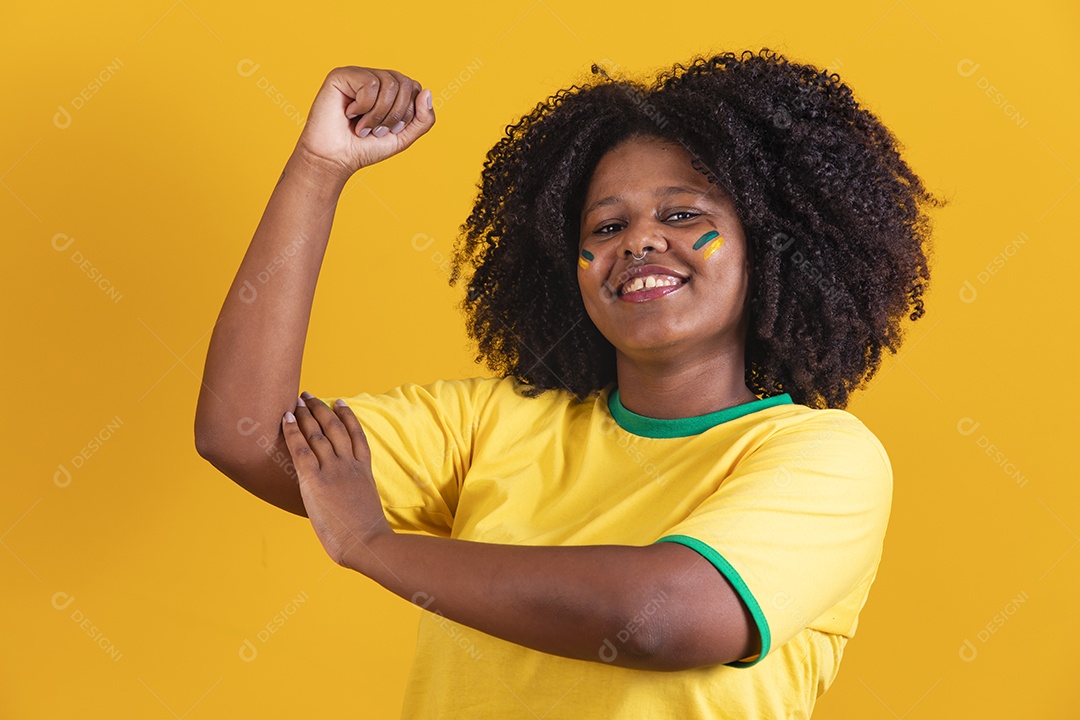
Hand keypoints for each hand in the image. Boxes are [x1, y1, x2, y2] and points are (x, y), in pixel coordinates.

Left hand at [280, 392, 392, 570]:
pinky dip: (294, 431)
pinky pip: (301, 449)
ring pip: (318, 434)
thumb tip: (343, 499)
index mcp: (363, 470)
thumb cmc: (367, 534)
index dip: (347, 416)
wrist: (365, 542)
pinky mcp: (315, 481)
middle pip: (335, 428)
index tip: (340, 402)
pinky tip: (287, 418)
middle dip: (321, 409)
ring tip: (298, 400)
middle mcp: (348, 464)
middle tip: (309, 395)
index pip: (356, 434)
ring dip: (307, 414)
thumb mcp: (365, 506)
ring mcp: (332, 471)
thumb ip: (354, 495)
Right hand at [294, 66, 434, 182]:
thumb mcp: (403, 137)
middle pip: (405, 84)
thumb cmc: (365, 148)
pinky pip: (370, 83)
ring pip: (390, 84)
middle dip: (395, 115)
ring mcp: (358, 74)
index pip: (415, 88)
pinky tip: (349, 113)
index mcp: (389, 90)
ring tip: (363, 126)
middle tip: (376, 130)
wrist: (336, 159)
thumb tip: (427, 91)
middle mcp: (375, 77)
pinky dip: (364, 106)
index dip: (408, 113)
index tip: (390, 130)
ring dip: (379, 114)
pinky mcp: (342, 75)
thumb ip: (423, 119)